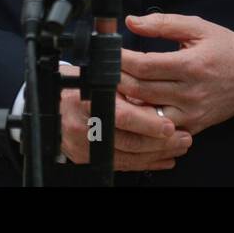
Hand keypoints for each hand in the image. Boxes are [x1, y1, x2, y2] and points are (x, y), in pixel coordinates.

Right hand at [57, 64, 193, 169]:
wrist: (50, 103)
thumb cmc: (78, 82)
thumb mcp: (97, 70)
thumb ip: (118, 73)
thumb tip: (142, 68)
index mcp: (87, 99)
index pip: (122, 116)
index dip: (148, 123)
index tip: (169, 125)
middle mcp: (83, 125)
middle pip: (127, 141)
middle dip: (159, 142)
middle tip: (183, 138)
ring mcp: (82, 145)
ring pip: (126, 156)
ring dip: (156, 154)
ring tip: (178, 147)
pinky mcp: (84, 158)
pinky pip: (118, 164)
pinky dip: (143, 163)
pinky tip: (161, 159)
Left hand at [118, 13, 233, 136]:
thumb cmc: (225, 49)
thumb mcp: (198, 27)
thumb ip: (163, 23)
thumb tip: (132, 22)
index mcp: (191, 65)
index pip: (145, 66)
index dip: (121, 60)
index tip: (109, 53)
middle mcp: (190, 92)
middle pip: (140, 90)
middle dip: (117, 80)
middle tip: (105, 71)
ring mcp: (191, 113)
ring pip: (146, 114)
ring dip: (126, 103)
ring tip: (113, 90)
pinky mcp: (192, 127)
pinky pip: (160, 128)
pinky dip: (144, 119)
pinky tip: (134, 107)